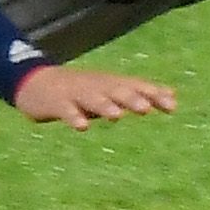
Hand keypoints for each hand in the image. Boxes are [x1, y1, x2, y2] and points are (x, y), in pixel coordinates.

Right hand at [13, 65, 177, 130]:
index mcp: (111, 84)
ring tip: (116, 116)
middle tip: (146, 108)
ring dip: (104, 106)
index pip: (136, 87)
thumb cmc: (82, 90)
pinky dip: (74, 117)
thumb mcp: (112, 90)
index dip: (153, 95)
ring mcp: (76, 94)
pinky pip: (66, 110)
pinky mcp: (56, 103)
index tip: (172, 107)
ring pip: (92, 98)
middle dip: (131, 98)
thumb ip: (141, 93)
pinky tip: (82, 127)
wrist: (35, 82)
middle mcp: (96, 86)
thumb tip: (174, 96)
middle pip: (116, 90)